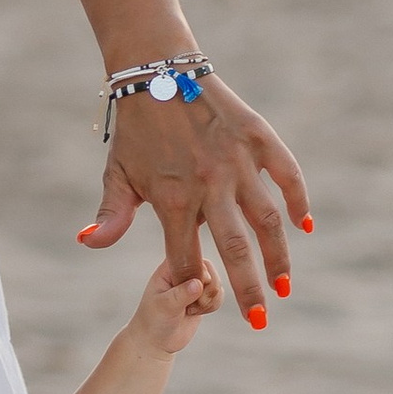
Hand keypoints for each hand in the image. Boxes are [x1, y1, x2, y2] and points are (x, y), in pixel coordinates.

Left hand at [79, 72, 309, 329]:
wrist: (157, 72)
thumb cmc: (135, 130)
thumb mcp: (117, 174)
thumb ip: (109, 215)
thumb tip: (87, 243)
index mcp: (172, 200)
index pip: (186, 257)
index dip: (192, 282)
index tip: (200, 300)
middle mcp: (208, 185)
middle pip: (234, 249)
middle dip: (248, 290)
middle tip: (260, 321)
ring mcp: (236, 162)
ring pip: (266, 220)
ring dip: (279, 256)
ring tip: (285, 286)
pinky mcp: (257, 137)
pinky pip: (286, 174)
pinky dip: (298, 200)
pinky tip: (305, 226)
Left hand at [127, 257, 220, 357]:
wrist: (156, 340)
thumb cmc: (153, 320)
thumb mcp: (164, 306)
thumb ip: (181, 294)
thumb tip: (198, 284)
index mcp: (170, 267)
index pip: (194, 257)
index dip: (200, 273)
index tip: (194, 289)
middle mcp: (183, 271)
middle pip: (210, 270)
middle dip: (206, 291)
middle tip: (190, 304)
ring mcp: (194, 283)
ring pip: (217, 284)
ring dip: (208, 301)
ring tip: (190, 310)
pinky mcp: (203, 295)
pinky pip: (219, 295)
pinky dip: (212, 306)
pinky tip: (196, 313)